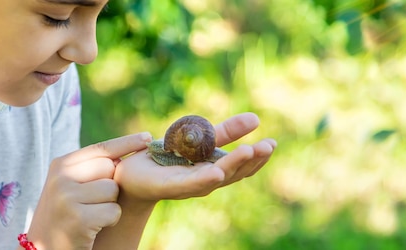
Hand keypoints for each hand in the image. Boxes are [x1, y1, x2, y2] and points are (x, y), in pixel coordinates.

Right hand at [27, 132, 150, 249]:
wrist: (40, 249)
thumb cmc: (63, 216)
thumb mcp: (68, 187)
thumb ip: (89, 170)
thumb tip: (124, 155)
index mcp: (60, 165)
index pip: (100, 148)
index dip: (126, 143)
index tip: (147, 137)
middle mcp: (61, 178)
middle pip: (110, 168)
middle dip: (111, 185)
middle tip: (92, 203)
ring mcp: (67, 197)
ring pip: (113, 190)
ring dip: (109, 205)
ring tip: (89, 216)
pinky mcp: (78, 219)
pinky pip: (113, 211)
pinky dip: (109, 221)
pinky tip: (90, 228)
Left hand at [114, 112, 275, 201]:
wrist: (132, 173)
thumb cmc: (168, 158)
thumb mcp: (200, 140)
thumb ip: (225, 132)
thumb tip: (256, 119)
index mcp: (214, 170)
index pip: (242, 167)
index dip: (258, 157)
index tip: (273, 143)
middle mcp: (205, 181)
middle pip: (233, 173)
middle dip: (251, 159)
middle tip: (267, 145)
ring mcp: (188, 186)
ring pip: (215, 178)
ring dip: (233, 165)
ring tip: (249, 151)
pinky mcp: (169, 187)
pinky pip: (189, 183)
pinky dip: (204, 179)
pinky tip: (217, 171)